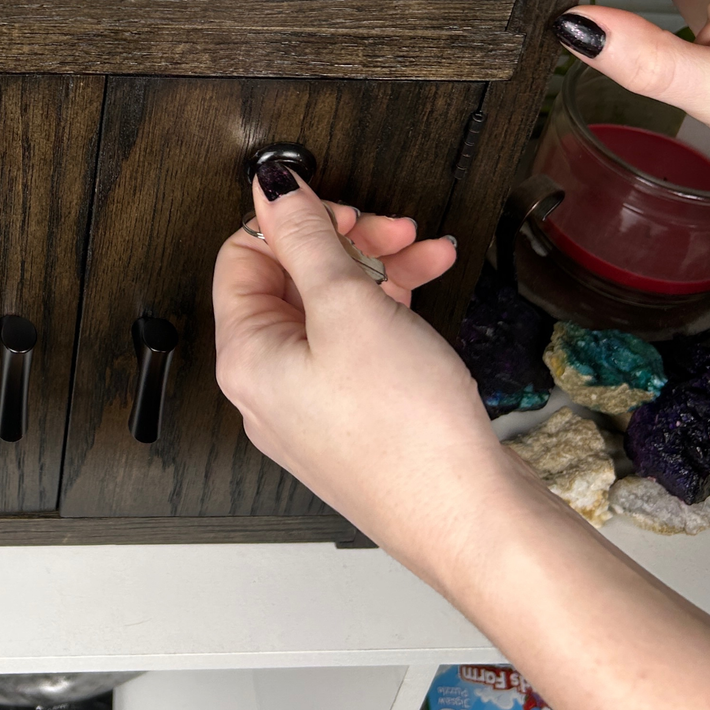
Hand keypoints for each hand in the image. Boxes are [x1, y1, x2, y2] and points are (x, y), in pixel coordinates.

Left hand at [213, 168, 516, 575]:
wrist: (469, 520)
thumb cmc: (405, 433)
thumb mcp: (349, 309)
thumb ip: (306, 239)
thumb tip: (271, 189)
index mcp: (245, 356)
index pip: (241, 257)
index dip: (290, 223)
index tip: (342, 208)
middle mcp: (267, 383)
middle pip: (288, 280)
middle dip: (344, 243)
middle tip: (392, 230)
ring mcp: (310, 403)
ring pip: (330, 308)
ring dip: (376, 269)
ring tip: (425, 253)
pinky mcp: (352, 417)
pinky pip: (357, 343)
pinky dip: (389, 309)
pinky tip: (428, 285)